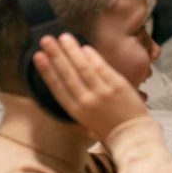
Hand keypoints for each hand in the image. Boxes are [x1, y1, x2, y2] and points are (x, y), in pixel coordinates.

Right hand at [33, 33, 147, 140]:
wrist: (134, 135)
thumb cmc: (110, 131)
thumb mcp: (87, 124)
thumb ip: (77, 106)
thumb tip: (67, 87)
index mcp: (76, 111)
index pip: (57, 87)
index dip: (46, 70)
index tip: (37, 56)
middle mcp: (86, 100)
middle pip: (67, 73)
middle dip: (55, 55)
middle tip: (46, 40)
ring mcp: (102, 92)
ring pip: (83, 67)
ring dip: (72, 50)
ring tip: (63, 37)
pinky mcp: (118, 85)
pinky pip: (102, 67)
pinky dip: (93, 56)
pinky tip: (85, 47)